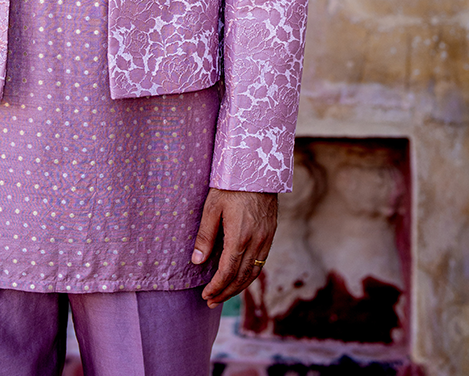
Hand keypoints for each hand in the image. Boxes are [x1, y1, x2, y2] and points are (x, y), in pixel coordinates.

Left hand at [191, 188, 277, 306]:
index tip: (206, 295)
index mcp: (240, 237)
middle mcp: (256, 242)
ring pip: (254, 273)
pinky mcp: (270, 234)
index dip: (216, 287)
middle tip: (211, 301)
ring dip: (238, 287)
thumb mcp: (212, 207)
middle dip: (226, 292)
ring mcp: (266, 239)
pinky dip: (250, 275)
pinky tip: (240, 277)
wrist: (258, 168)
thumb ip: (205, 236)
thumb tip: (197, 262)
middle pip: (241, 278)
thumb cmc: (231, 185)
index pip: (228, 272)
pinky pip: (261, 263)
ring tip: (224, 294)